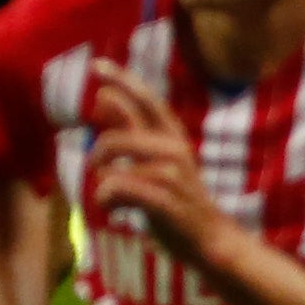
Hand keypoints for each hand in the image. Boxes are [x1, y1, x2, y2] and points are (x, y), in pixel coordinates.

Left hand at [80, 69, 227, 257]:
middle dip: (97, 155)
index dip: (120, 79)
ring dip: (103, 186)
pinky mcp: (164, 201)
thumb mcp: (155, 157)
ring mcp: (171, 175)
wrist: (208, 239)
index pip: (145, 100)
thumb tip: (103, 95)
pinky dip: (107, 201)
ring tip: (112, 199)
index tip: (95, 64)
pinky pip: (117, 191)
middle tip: (97, 170)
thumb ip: (130, 128)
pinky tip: (114, 210)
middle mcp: (174, 149)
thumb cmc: (176, 199)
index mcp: (172, 136)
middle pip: (115, 139)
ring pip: (112, 170)